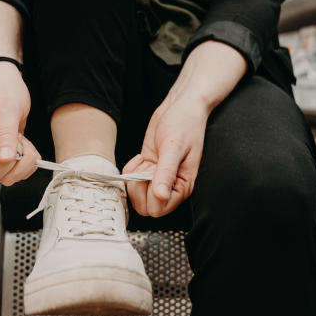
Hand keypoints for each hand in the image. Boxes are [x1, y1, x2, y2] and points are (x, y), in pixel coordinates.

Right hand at [0, 63, 40, 184]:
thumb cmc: (5, 90)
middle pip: (2, 176)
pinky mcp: (4, 150)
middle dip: (21, 164)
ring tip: (24, 141)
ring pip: (10, 175)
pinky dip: (26, 160)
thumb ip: (7, 134)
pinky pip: (16, 167)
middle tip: (24, 143)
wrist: (4, 81)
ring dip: (25, 162)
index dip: (10, 163)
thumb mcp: (8, 108)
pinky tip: (24, 143)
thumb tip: (6, 158)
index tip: (19, 144)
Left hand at [123, 95, 207, 216]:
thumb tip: (161, 196)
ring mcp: (158, 179)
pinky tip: (140, 158)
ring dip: (134, 178)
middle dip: (139, 187)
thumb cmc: (184, 124)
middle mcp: (171, 186)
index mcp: (182, 186)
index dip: (149, 193)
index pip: (159, 208)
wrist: (180, 107)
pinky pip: (132, 181)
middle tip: (146, 167)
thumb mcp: (174, 147)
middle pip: (145, 207)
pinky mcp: (149, 169)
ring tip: (144, 161)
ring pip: (137, 196)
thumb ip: (166, 173)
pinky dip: (130, 170)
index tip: (151, 173)